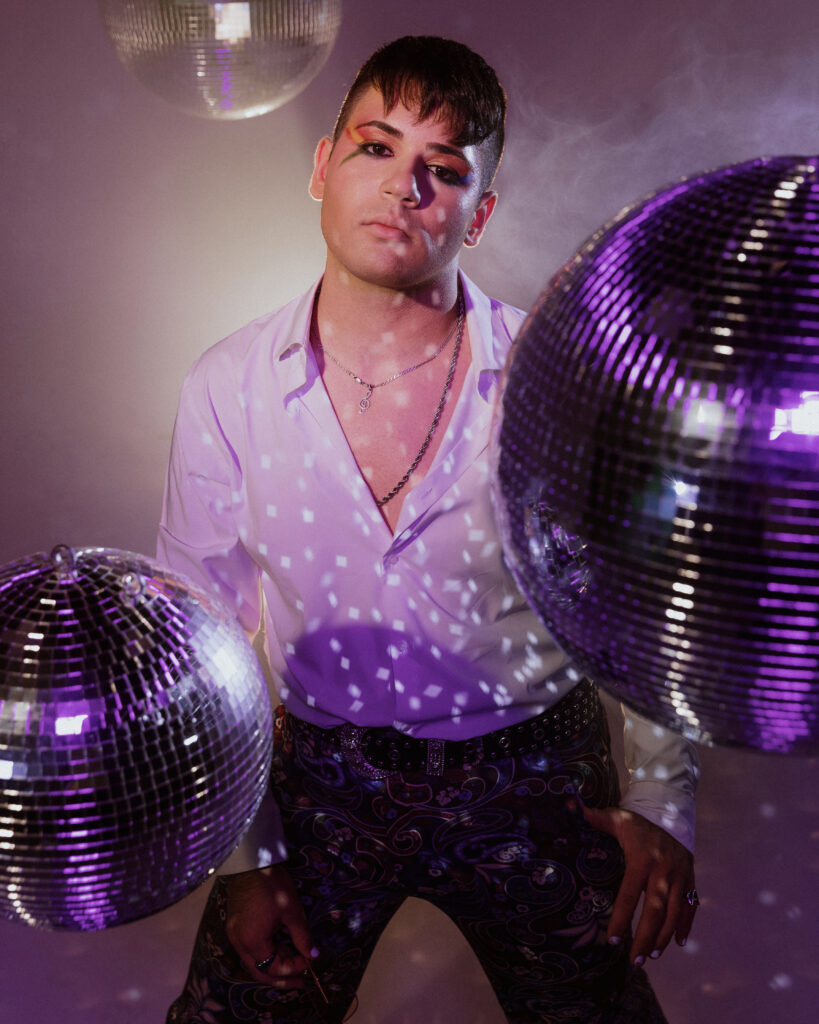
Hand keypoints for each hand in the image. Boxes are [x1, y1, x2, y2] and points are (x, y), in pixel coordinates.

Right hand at [225, 864, 315, 986]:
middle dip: (281, 979)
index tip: (310, 961)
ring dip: (273, 967)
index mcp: (252, 941)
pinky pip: (249, 950)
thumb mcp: (291, 910)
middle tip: (301, 983)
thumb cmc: (272, 884)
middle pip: (260, 972)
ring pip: (253, 963)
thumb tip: (313, 955)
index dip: (294, 967)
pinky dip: (265, 955)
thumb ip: (302, 936)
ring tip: (293, 966)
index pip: (274, 967)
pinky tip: (278, 950)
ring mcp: (234, 935)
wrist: (251, 862)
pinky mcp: (235, 926)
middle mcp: (239, 943)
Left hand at [582, 806, 696, 964]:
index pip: (630, 895)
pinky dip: (686, 925)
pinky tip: (678, 942)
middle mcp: (663, 871)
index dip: (622, 919)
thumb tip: (570, 807)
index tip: (612, 941)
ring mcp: (680, 877)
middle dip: (646, 938)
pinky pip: (691, 906)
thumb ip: (596, 818)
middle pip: (656, 911)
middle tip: (635, 961)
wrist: (671, 813)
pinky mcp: (690, 879)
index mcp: (642, 859)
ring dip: (665, 937)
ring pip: (675, 913)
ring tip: (652, 956)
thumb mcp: (617, 818)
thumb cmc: (638, 822)